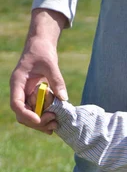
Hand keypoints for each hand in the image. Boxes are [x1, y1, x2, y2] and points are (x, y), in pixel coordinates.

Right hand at [9, 8, 67, 134]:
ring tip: (56, 124)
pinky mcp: (34, 99)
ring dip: (41, 124)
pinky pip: (36, 114)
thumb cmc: (42, 52)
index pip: (16, 104)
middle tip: (54, 121)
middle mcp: (20, 92)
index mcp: (18, 82)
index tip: (39, 119)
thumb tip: (64, 98)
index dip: (26, 115)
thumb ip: (56, 80)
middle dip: (37, 122)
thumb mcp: (50, 63)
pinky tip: (55, 123)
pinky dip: (44, 121)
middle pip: (22, 115)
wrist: (41, 47)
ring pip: (29, 118)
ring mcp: (26, 96)